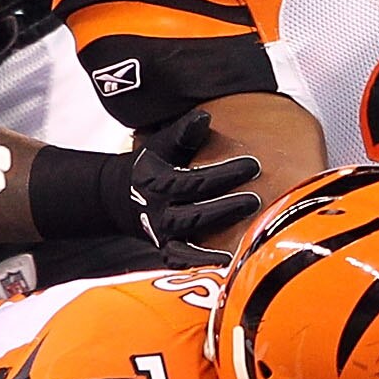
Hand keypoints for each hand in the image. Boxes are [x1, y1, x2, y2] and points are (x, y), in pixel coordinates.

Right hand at [24, 108, 263, 260]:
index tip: (254, 166)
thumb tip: (205, 117)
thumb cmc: (152, 164)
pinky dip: (200, 261)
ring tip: (250, 230)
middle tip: (256, 200)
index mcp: (156, 179)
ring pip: (190, 234)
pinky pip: (180, 259)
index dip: (224, 174)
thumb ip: (183, 133)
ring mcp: (159, 231)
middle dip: (226, 207)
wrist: (122, 196)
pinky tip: (226, 261)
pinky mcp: (164, 247)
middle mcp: (156, 208)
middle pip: (194, 211)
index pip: (194, 180)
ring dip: (218, 232)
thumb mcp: (162, 144)